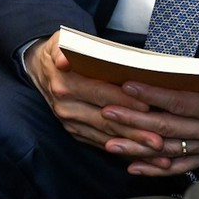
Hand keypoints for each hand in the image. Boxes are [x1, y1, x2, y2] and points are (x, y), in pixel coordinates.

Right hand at [24, 38, 171, 156]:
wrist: (40, 71)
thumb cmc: (60, 54)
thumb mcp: (59, 42)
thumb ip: (62, 50)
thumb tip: (64, 60)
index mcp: (65, 85)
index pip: (99, 93)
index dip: (123, 101)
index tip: (147, 107)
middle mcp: (66, 108)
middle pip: (106, 121)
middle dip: (134, 132)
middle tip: (159, 141)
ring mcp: (71, 123)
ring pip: (106, 137)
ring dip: (133, 146)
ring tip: (156, 153)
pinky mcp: (76, 133)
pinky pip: (102, 144)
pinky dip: (124, 151)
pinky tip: (144, 156)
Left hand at [100, 49, 198, 177]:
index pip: (182, 102)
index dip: (154, 95)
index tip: (127, 86)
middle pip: (169, 128)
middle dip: (135, 121)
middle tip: (106, 113)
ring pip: (170, 151)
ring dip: (139, 149)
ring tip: (110, 144)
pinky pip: (182, 166)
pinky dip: (158, 169)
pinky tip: (135, 168)